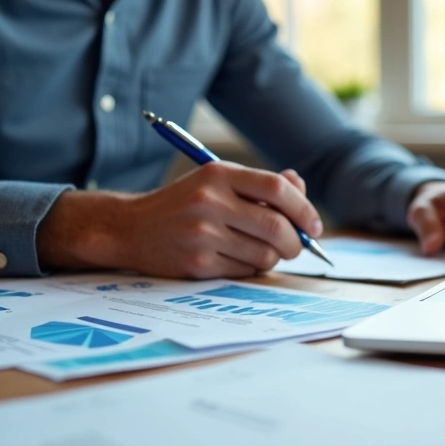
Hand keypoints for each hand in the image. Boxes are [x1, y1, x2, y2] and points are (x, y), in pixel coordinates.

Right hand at [37, 163, 320, 278]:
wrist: (130, 228)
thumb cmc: (183, 204)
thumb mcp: (216, 182)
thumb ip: (260, 184)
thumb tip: (301, 188)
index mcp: (218, 174)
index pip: (277, 188)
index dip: (304, 208)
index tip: (314, 225)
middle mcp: (209, 201)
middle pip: (276, 226)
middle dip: (295, 242)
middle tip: (295, 246)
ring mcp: (201, 234)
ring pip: (264, 253)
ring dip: (273, 257)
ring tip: (261, 251)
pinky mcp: (196, 263)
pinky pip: (244, 271)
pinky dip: (250, 268)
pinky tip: (236, 259)